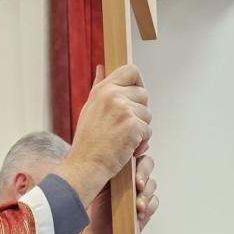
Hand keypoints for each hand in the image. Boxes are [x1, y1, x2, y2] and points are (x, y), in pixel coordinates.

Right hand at [57, 64, 151, 208]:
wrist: (85, 165)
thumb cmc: (87, 141)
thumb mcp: (90, 108)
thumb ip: (99, 86)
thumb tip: (101, 68)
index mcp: (103, 89)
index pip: (131, 70)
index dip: (138, 83)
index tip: (135, 98)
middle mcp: (113, 95)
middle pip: (143, 94)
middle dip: (140, 112)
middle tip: (127, 128)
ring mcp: (123, 109)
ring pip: (147, 114)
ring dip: (141, 130)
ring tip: (125, 140)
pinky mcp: (132, 126)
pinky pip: (148, 131)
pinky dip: (142, 143)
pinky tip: (128, 149)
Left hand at [84, 152, 158, 233]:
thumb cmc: (94, 213)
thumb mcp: (95, 188)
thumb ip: (102, 172)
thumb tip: (104, 158)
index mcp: (117, 169)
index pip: (131, 154)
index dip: (136, 155)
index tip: (132, 159)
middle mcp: (129, 179)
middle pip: (146, 165)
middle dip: (143, 173)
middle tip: (138, 184)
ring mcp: (138, 194)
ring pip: (151, 184)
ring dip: (146, 193)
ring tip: (137, 204)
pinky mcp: (145, 209)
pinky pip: (154, 202)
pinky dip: (148, 206)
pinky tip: (139, 212)